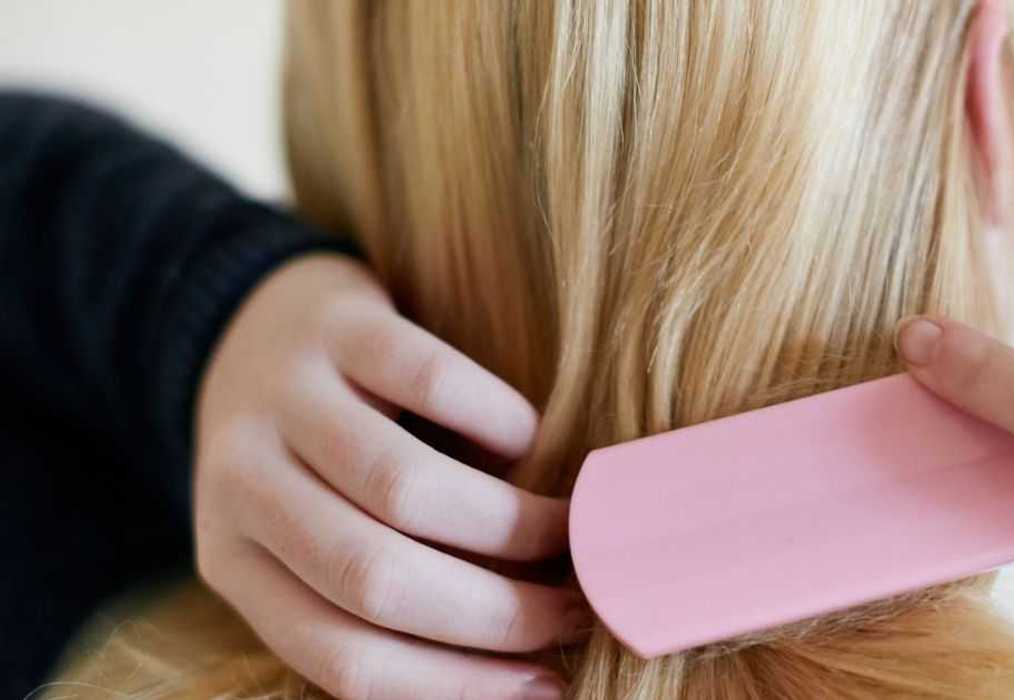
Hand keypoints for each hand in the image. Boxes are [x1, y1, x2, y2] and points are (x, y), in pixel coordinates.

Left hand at [194, 253, 577, 699]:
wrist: (250, 324)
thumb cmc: (304, 457)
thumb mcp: (305, 536)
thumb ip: (374, 594)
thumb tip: (514, 664)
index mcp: (232, 562)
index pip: (341, 655)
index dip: (454, 683)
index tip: (546, 686)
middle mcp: (242, 483)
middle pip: (373, 578)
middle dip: (494, 612)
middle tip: (573, 611)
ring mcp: (284, 397)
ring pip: (402, 487)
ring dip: (507, 524)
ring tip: (565, 533)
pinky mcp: (337, 324)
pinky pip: (429, 378)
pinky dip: (496, 419)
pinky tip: (528, 439)